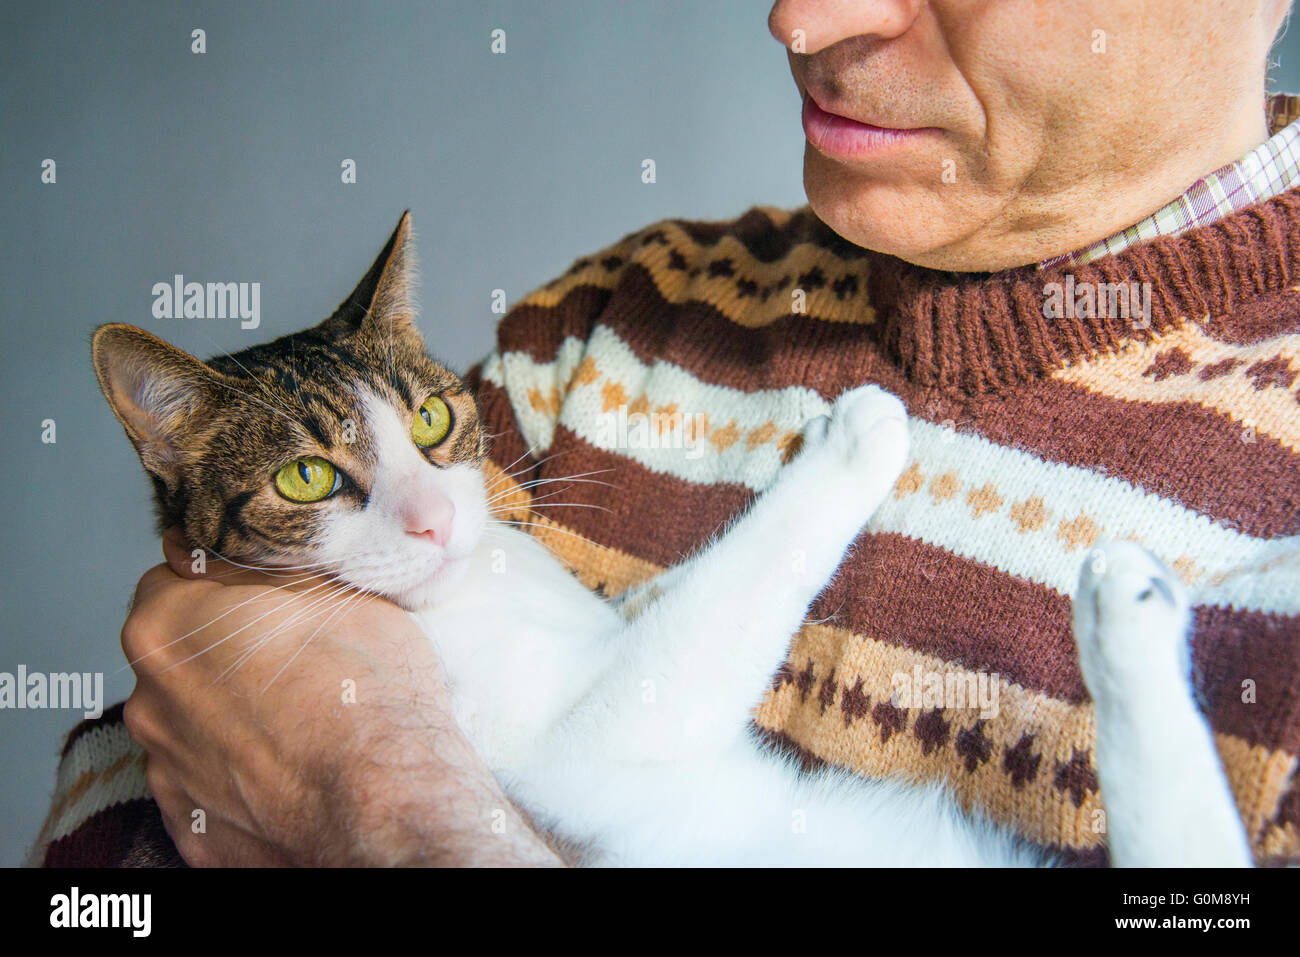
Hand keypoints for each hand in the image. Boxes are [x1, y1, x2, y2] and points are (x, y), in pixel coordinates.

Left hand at [119, 528, 560, 866]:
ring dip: (232, 716)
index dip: (226, 582)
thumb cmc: (362, 686)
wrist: (385, 797)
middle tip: (294, 657)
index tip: (267, 595)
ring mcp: (167, 771)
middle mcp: (149, 700)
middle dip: (224, 651)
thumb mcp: (330, 584)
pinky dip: (243, 775)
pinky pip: (211, 786)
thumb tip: (247, 547)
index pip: (174, 578)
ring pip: (194, 724)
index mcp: (167, 625)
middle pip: (180, 656)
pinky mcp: (193, 829)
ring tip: (300, 719)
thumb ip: (269, 564)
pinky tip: (293, 768)